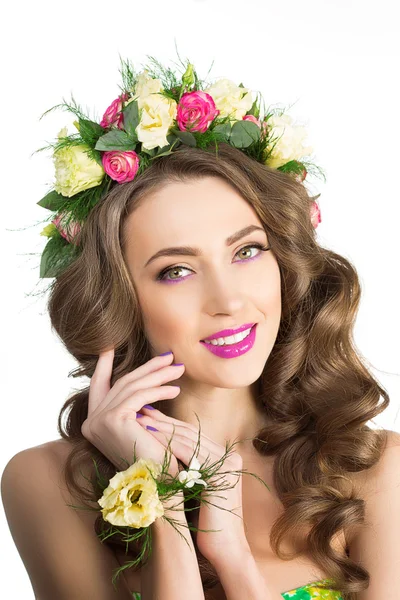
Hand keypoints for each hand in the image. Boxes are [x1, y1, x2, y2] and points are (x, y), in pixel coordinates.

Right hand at [81, 349, 184, 475]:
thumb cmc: (154, 459)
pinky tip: (175, 390)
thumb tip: (144, 381)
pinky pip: (139, 396)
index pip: (98, 387)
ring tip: (178, 370)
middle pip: (121, 384)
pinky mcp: (113, 419)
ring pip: (132, 387)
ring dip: (158, 376)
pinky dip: (159, 390)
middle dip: (146, 368)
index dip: (102, 367)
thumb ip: (135, 407)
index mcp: (93, 425)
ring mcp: (99, 421)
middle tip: (168, 357)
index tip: (108, 348)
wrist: (160, 485)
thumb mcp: (139, 427)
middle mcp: (91, 423)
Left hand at [137, 402, 249, 564]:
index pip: (191, 434)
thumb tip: (159, 454)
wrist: (226, 551)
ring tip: (141, 420)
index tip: (146, 416)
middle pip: (189, 432)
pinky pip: (190, 454)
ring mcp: (227, 463)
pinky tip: (150, 437)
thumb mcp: (196, 489)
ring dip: (161, 428)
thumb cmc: (205, 524)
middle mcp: (229, 456)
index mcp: (224, 456)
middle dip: (162, 421)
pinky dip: (168, 444)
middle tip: (139, 410)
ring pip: (188, 439)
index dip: (167, 423)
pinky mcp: (221, 473)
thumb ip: (186, 469)